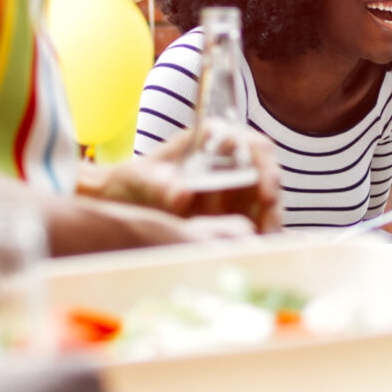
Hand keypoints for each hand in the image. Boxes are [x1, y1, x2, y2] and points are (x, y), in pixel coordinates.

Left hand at [83, 128, 284, 233]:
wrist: (119, 203)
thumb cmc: (130, 182)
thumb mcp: (141, 181)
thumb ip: (161, 186)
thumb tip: (182, 196)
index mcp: (215, 138)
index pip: (255, 147)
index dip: (267, 170)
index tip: (267, 196)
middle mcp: (231, 159)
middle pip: (267, 178)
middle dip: (272, 207)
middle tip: (266, 232)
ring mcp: (235, 187)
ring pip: (266, 204)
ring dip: (267, 225)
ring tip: (257, 248)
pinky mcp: (234, 212)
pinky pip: (254, 223)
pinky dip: (256, 238)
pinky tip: (250, 253)